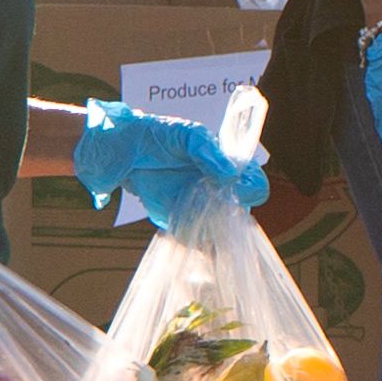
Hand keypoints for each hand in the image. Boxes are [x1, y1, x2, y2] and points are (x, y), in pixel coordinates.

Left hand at [72, 101, 269, 233]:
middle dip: (233, 215)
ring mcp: (203, 209)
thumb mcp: (188, 134)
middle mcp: (221, 191)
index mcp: (229, 167)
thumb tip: (230, 174)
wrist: (127, 152)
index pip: (254, 183)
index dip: (252, 188)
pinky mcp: (183, 223)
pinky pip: (198, 242)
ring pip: (222, 232)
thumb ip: (209, 152)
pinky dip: (197, 245)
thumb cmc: (161, 135)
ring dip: (216, 234)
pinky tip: (188, 235)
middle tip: (214, 206)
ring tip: (198, 221)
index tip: (238, 188)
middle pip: (241, 212)